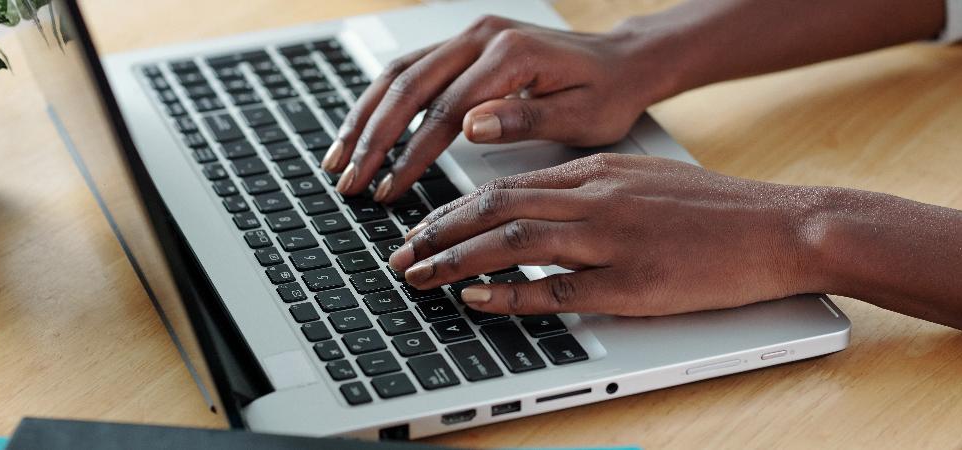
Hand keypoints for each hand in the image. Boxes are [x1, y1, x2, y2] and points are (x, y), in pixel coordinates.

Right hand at [321, 15, 663, 201]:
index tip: (390, 189)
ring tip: (337, 159)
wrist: (623, 61)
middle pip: (409, 87)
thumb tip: (469, 126)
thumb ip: (525, 120)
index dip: (412, 155)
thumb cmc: (608, 94)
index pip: (445, 110)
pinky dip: (381, 101)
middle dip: (372, 139)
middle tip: (347, 180)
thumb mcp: (581, 116)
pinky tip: (362, 129)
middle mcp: (482, 37)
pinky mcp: (465, 45)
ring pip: (400, 74)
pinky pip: (411, 69)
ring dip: (364, 117)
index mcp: (511, 55)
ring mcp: (470, 37)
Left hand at [386, 153, 822, 315]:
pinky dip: (510, 293)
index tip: (422, 228)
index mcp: (596, 173)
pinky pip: (557, 288)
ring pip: (514, 241)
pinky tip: (477, 298)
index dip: (454, 210)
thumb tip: (536, 210)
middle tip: (402, 254)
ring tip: (420, 275)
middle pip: (496, 208)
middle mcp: (596, 198)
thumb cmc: (713, 210)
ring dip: (458, 259)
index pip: (505, 186)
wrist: (778, 227)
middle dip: (439, 232)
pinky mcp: (633, 282)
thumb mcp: (641, 180)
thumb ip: (587, 192)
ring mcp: (612, 239)